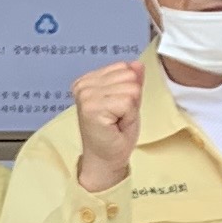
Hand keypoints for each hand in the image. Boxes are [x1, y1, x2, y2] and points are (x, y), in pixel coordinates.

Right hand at [72, 61, 145, 191]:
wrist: (105, 159)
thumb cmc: (115, 133)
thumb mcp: (128, 101)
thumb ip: (132, 81)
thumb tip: (137, 64)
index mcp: (88, 80)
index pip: (124, 67)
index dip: (128, 90)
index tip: (116, 108)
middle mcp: (83, 85)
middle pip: (129, 76)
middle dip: (131, 99)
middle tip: (118, 116)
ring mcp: (86, 95)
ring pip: (130, 88)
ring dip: (130, 108)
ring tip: (116, 120)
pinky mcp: (92, 107)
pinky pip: (128, 101)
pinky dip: (128, 115)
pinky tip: (115, 124)